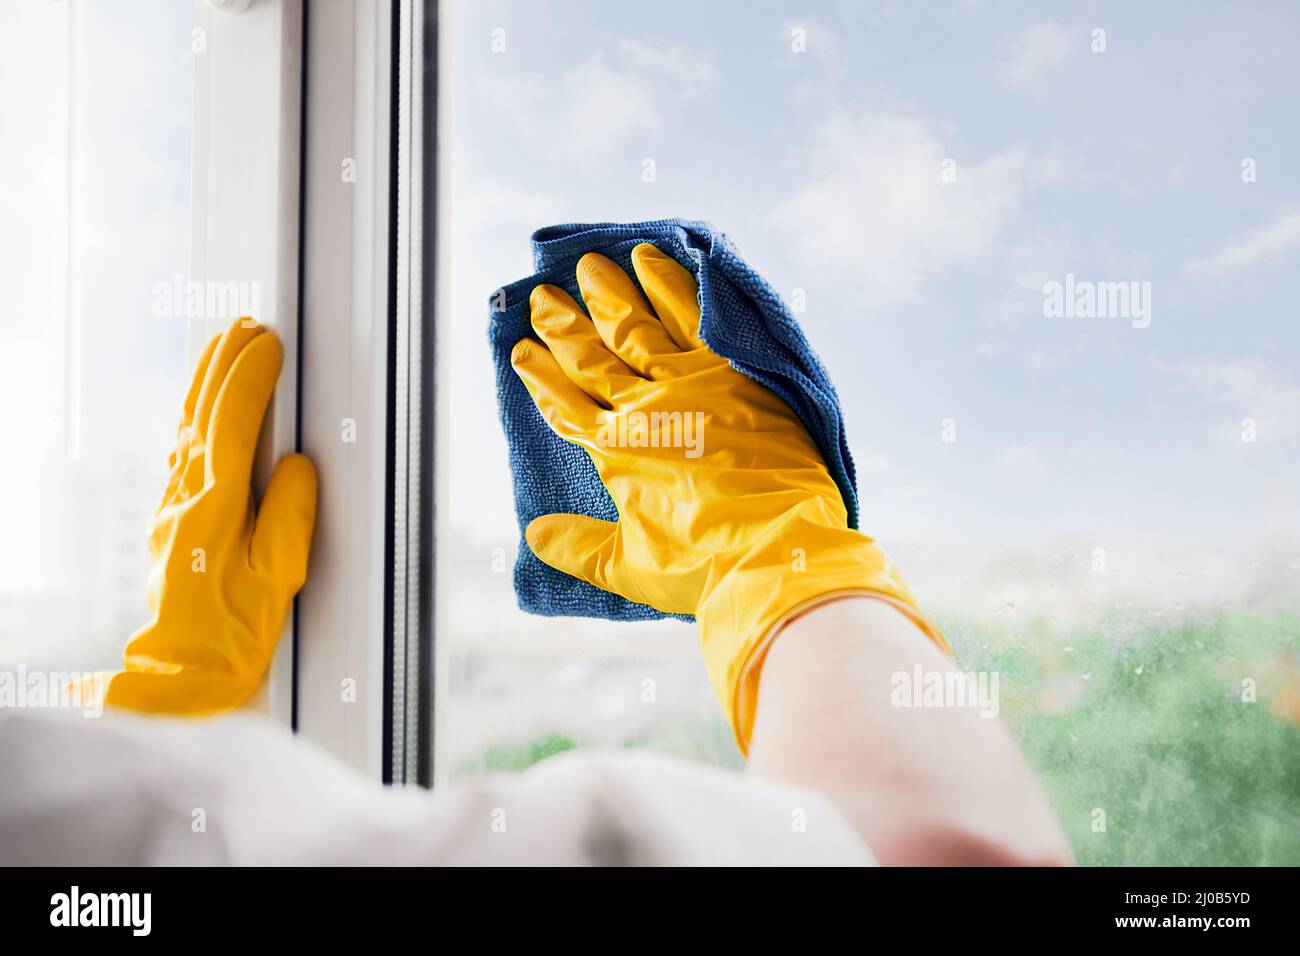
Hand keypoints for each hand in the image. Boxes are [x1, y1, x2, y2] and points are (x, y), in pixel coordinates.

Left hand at [83, 319, 315, 713]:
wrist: (187, 671)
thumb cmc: (236, 633)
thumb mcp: (279, 577)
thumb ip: (290, 515)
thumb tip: (295, 465)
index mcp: (216, 510)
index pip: (232, 427)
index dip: (250, 380)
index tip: (267, 346)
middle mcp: (186, 501)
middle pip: (202, 415)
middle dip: (223, 366)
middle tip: (244, 328)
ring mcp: (173, 509)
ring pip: (186, 429)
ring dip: (206, 384)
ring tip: (223, 348)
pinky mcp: (172, 520)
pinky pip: (182, 452)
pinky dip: (196, 417)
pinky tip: (204, 408)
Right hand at [512, 244, 946, 750]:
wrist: (776, 553)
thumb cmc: (703, 568)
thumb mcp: (629, 569)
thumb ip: (578, 547)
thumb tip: (533, 534)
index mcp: (615, 453)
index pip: (565, 405)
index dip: (541, 377)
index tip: (522, 350)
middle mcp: (645, 409)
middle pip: (594, 356)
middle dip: (565, 325)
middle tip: (545, 294)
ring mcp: (690, 385)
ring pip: (639, 326)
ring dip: (613, 295)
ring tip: (594, 266)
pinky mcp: (735, 373)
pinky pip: (697, 317)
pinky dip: (673, 286)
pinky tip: (658, 260)